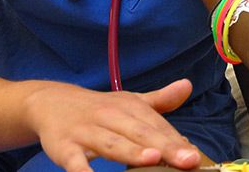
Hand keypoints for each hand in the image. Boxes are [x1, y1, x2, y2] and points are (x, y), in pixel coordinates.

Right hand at [25, 78, 200, 171]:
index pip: (157, 126)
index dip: (176, 142)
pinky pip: (74, 161)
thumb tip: (187, 86)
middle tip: (188, 161)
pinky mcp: (65, 147)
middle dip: (165, 147)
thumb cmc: (101, 109)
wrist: (53, 102)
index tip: (195, 157)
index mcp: (130, 108)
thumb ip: (160, 101)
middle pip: (140, 133)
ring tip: (153, 159)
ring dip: (131, 152)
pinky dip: (83, 171)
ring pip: (111, 143)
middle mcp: (111, 117)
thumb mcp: (130, 102)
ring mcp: (87, 132)